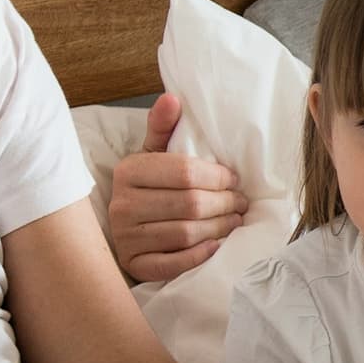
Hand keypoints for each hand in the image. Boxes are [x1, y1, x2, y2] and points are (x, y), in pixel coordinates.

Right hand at [105, 94, 246, 283]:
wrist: (127, 226)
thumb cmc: (150, 186)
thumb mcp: (153, 154)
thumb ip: (164, 127)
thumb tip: (173, 98)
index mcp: (129, 171)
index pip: (185, 172)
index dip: (218, 176)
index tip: (234, 179)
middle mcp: (122, 204)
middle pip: (190, 204)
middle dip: (224, 203)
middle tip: (241, 203)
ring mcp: (125, 238)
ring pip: (185, 233)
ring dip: (218, 228)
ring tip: (234, 221)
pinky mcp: (134, 265)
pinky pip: (172, 264)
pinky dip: (198, 256)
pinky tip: (215, 247)